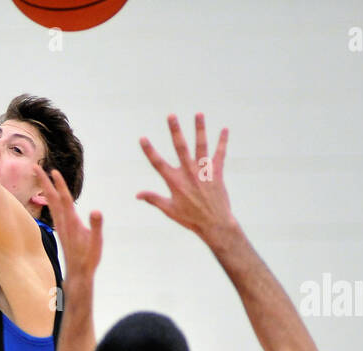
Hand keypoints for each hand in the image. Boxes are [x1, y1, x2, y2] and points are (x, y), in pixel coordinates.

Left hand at [33, 165, 102, 280]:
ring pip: (50, 203)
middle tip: (34, 167)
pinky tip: (48, 197)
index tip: (53, 171)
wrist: (77, 273)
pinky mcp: (61, 229)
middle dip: (43, 182)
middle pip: (51, 197)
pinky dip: (49, 199)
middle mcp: (63, 221)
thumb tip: (96, 211)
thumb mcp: (96, 242)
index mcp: (71, 222)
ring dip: (44, 188)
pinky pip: (53, 209)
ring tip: (39, 176)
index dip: (59, 185)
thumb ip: (96, 226)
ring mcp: (60, 225)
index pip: (64, 199)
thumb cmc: (88, 258)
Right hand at [137, 113, 233, 242]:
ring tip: (198, 114)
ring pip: (201, 145)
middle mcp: (188, 173)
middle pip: (180, 147)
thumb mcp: (169, 210)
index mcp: (174, 182)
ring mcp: (203, 171)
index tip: (142, 138)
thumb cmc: (190, 218)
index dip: (149, 151)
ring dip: (200, 129)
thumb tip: (137, 195)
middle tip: (171, 115)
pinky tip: (224, 130)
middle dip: (175, 130)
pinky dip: (222, 142)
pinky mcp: (217, 173)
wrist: (214, 224)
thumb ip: (153, 199)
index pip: (158, 163)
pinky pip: (220, 154)